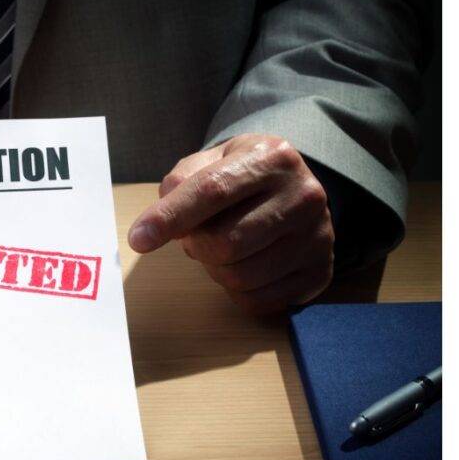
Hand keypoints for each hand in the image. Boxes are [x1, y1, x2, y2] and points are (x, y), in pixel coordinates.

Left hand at [127, 134, 334, 313]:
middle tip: (196, 235)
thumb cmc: (242, 177)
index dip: (170, 218)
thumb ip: (180, 182)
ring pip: (240, 277)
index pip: (212, 190)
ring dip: (215, 269)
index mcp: (272, 157)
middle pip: (225, 243)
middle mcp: (304, 195)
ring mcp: (318, 237)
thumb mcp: (211, 161)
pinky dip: (237, 291)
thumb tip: (159, 220)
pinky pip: (257, 302)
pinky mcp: (320, 271)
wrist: (294, 189)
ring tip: (223, 246)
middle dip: (196, 246)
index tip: (138, 238)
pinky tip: (245, 265)